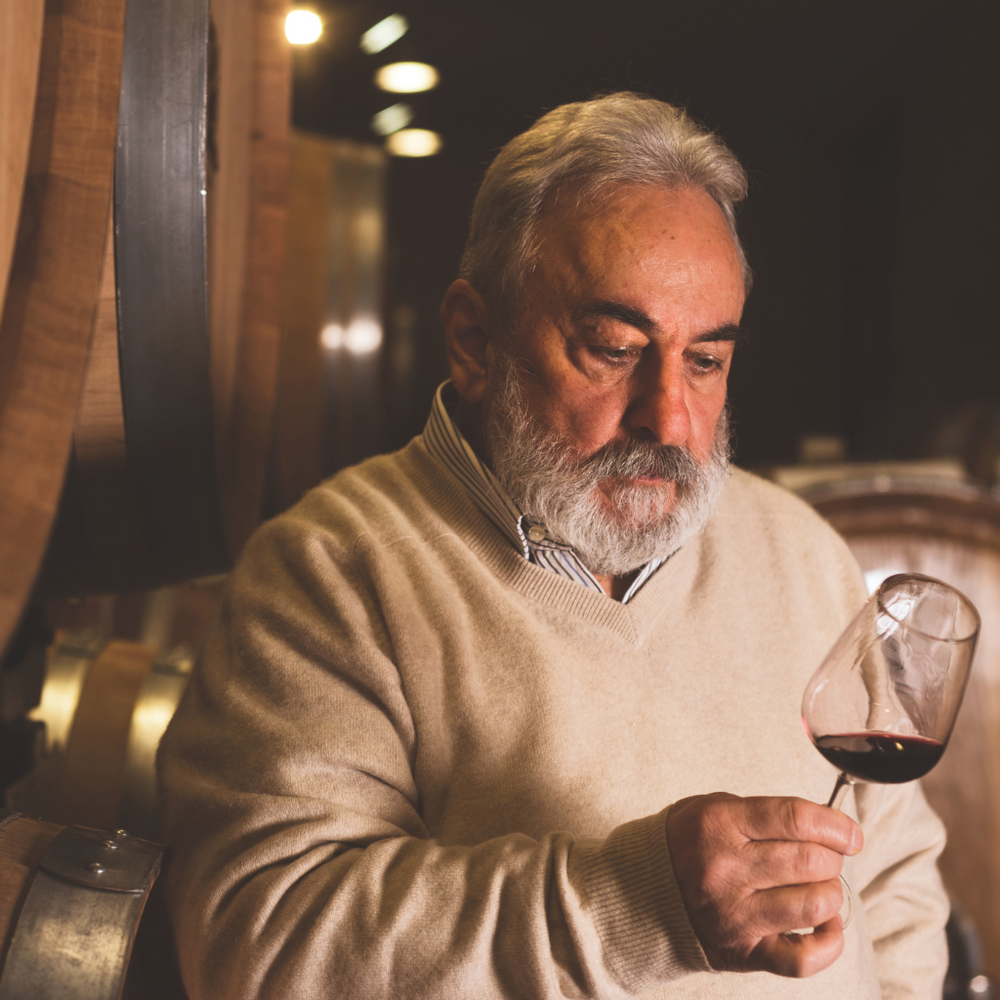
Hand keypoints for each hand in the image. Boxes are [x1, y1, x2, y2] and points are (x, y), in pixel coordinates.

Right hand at [665, 793, 862, 977]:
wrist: (643, 893)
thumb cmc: (690, 844)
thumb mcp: (716, 808)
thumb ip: (768, 813)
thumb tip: (831, 828)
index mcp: (718, 824)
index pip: (794, 818)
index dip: (835, 825)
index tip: (851, 834)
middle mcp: (725, 869)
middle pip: (810, 861)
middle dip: (832, 858)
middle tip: (826, 857)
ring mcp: (734, 913)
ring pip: (813, 905)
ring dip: (830, 894)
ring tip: (819, 887)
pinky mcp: (743, 951)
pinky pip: (802, 959)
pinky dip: (828, 943)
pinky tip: (825, 925)